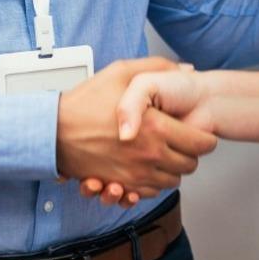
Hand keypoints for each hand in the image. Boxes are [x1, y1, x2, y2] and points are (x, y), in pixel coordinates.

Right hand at [56, 59, 215, 203]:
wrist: (52, 131)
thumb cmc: (85, 102)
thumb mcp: (122, 72)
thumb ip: (158, 67)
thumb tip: (187, 69)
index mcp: (156, 127)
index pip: (201, 143)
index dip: (205, 138)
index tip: (199, 131)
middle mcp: (149, 154)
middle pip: (190, 165)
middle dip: (190, 153)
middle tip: (181, 141)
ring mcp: (136, 173)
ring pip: (173, 181)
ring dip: (172, 168)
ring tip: (163, 152)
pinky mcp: (122, 185)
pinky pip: (151, 192)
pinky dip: (152, 182)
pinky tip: (146, 166)